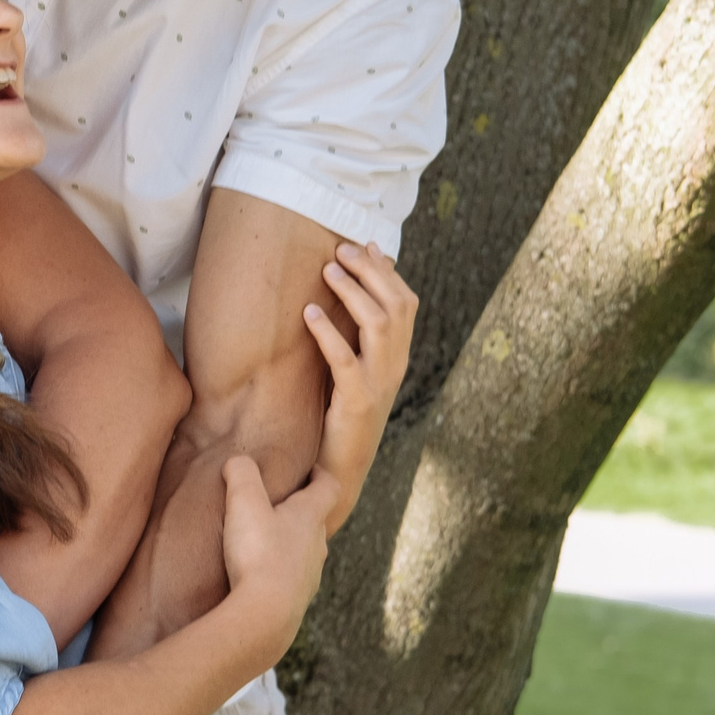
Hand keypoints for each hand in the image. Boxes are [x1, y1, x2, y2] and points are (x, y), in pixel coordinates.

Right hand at [216, 456, 336, 650]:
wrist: (265, 615)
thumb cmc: (258, 553)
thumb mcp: (243, 501)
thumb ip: (241, 473)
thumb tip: (238, 461)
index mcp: (310, 517)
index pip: (328, 487)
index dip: (320, 474)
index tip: (311, 469)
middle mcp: (317, 546)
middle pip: (317, 521)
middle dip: (301, 510)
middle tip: (278, 504)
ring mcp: (309, 576)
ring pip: (305, 552)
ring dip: (289, 543)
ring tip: (263, 542)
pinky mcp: (296, 601)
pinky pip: (291, 579)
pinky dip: (278, 572)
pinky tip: (256, 576)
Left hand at [301, 241, 415, 510]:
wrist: (342, 469)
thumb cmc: (343, 416)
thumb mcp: (358, 370)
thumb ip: (359, 338)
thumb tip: (350, 295)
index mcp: (399, 357)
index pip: (406, 303)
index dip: (387, 272)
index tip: (364, 245)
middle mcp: (396, 366)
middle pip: (397, 307)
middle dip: (372, 273)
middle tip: (342, 250)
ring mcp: (379, 383)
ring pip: (378, 326)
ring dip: (353, 294)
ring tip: (327, 271)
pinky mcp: (356, 401)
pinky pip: (344, 360)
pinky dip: (327, 334)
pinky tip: (308, 314)